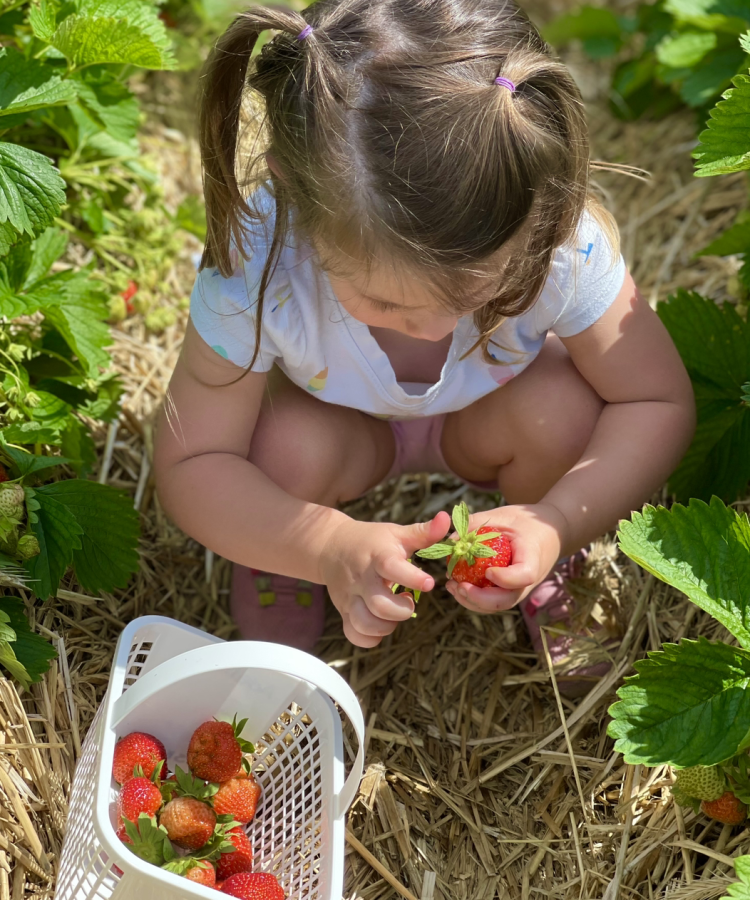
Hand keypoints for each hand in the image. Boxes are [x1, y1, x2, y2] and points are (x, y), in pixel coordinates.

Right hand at [319, 511, 450, 647]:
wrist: (331, 546)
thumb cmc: (372, 541)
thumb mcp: (396, 533)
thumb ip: (424, 532)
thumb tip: (447, 518)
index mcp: (377, 556)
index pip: (390, 566)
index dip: (412, 578)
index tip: (429, 583)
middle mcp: (361, 578)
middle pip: (379, 604)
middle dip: (401, 610)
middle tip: (408, 600)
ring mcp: (350, 597)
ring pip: (364, 623)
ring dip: (386, 626)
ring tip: (395, 612)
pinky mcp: (344, 611)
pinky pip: (354, 635)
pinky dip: (371, 638)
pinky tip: (382, 624)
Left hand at [446, 502, 570, 613]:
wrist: (548, 532)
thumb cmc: (524, 522)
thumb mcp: (502, 515)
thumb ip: (475, 524)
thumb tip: (450, 541)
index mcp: (533, 556)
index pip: (524, 575)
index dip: (505, 578)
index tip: (487, 571)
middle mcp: (529, 580)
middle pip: (507, 600)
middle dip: (479, 598)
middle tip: (458, 586)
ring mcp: (520, 589)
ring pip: (497, 606)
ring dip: (472, 601)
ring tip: (452, 586)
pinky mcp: (510, 591)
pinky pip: (493, 602)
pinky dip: (474, 599)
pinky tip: (456, 587)